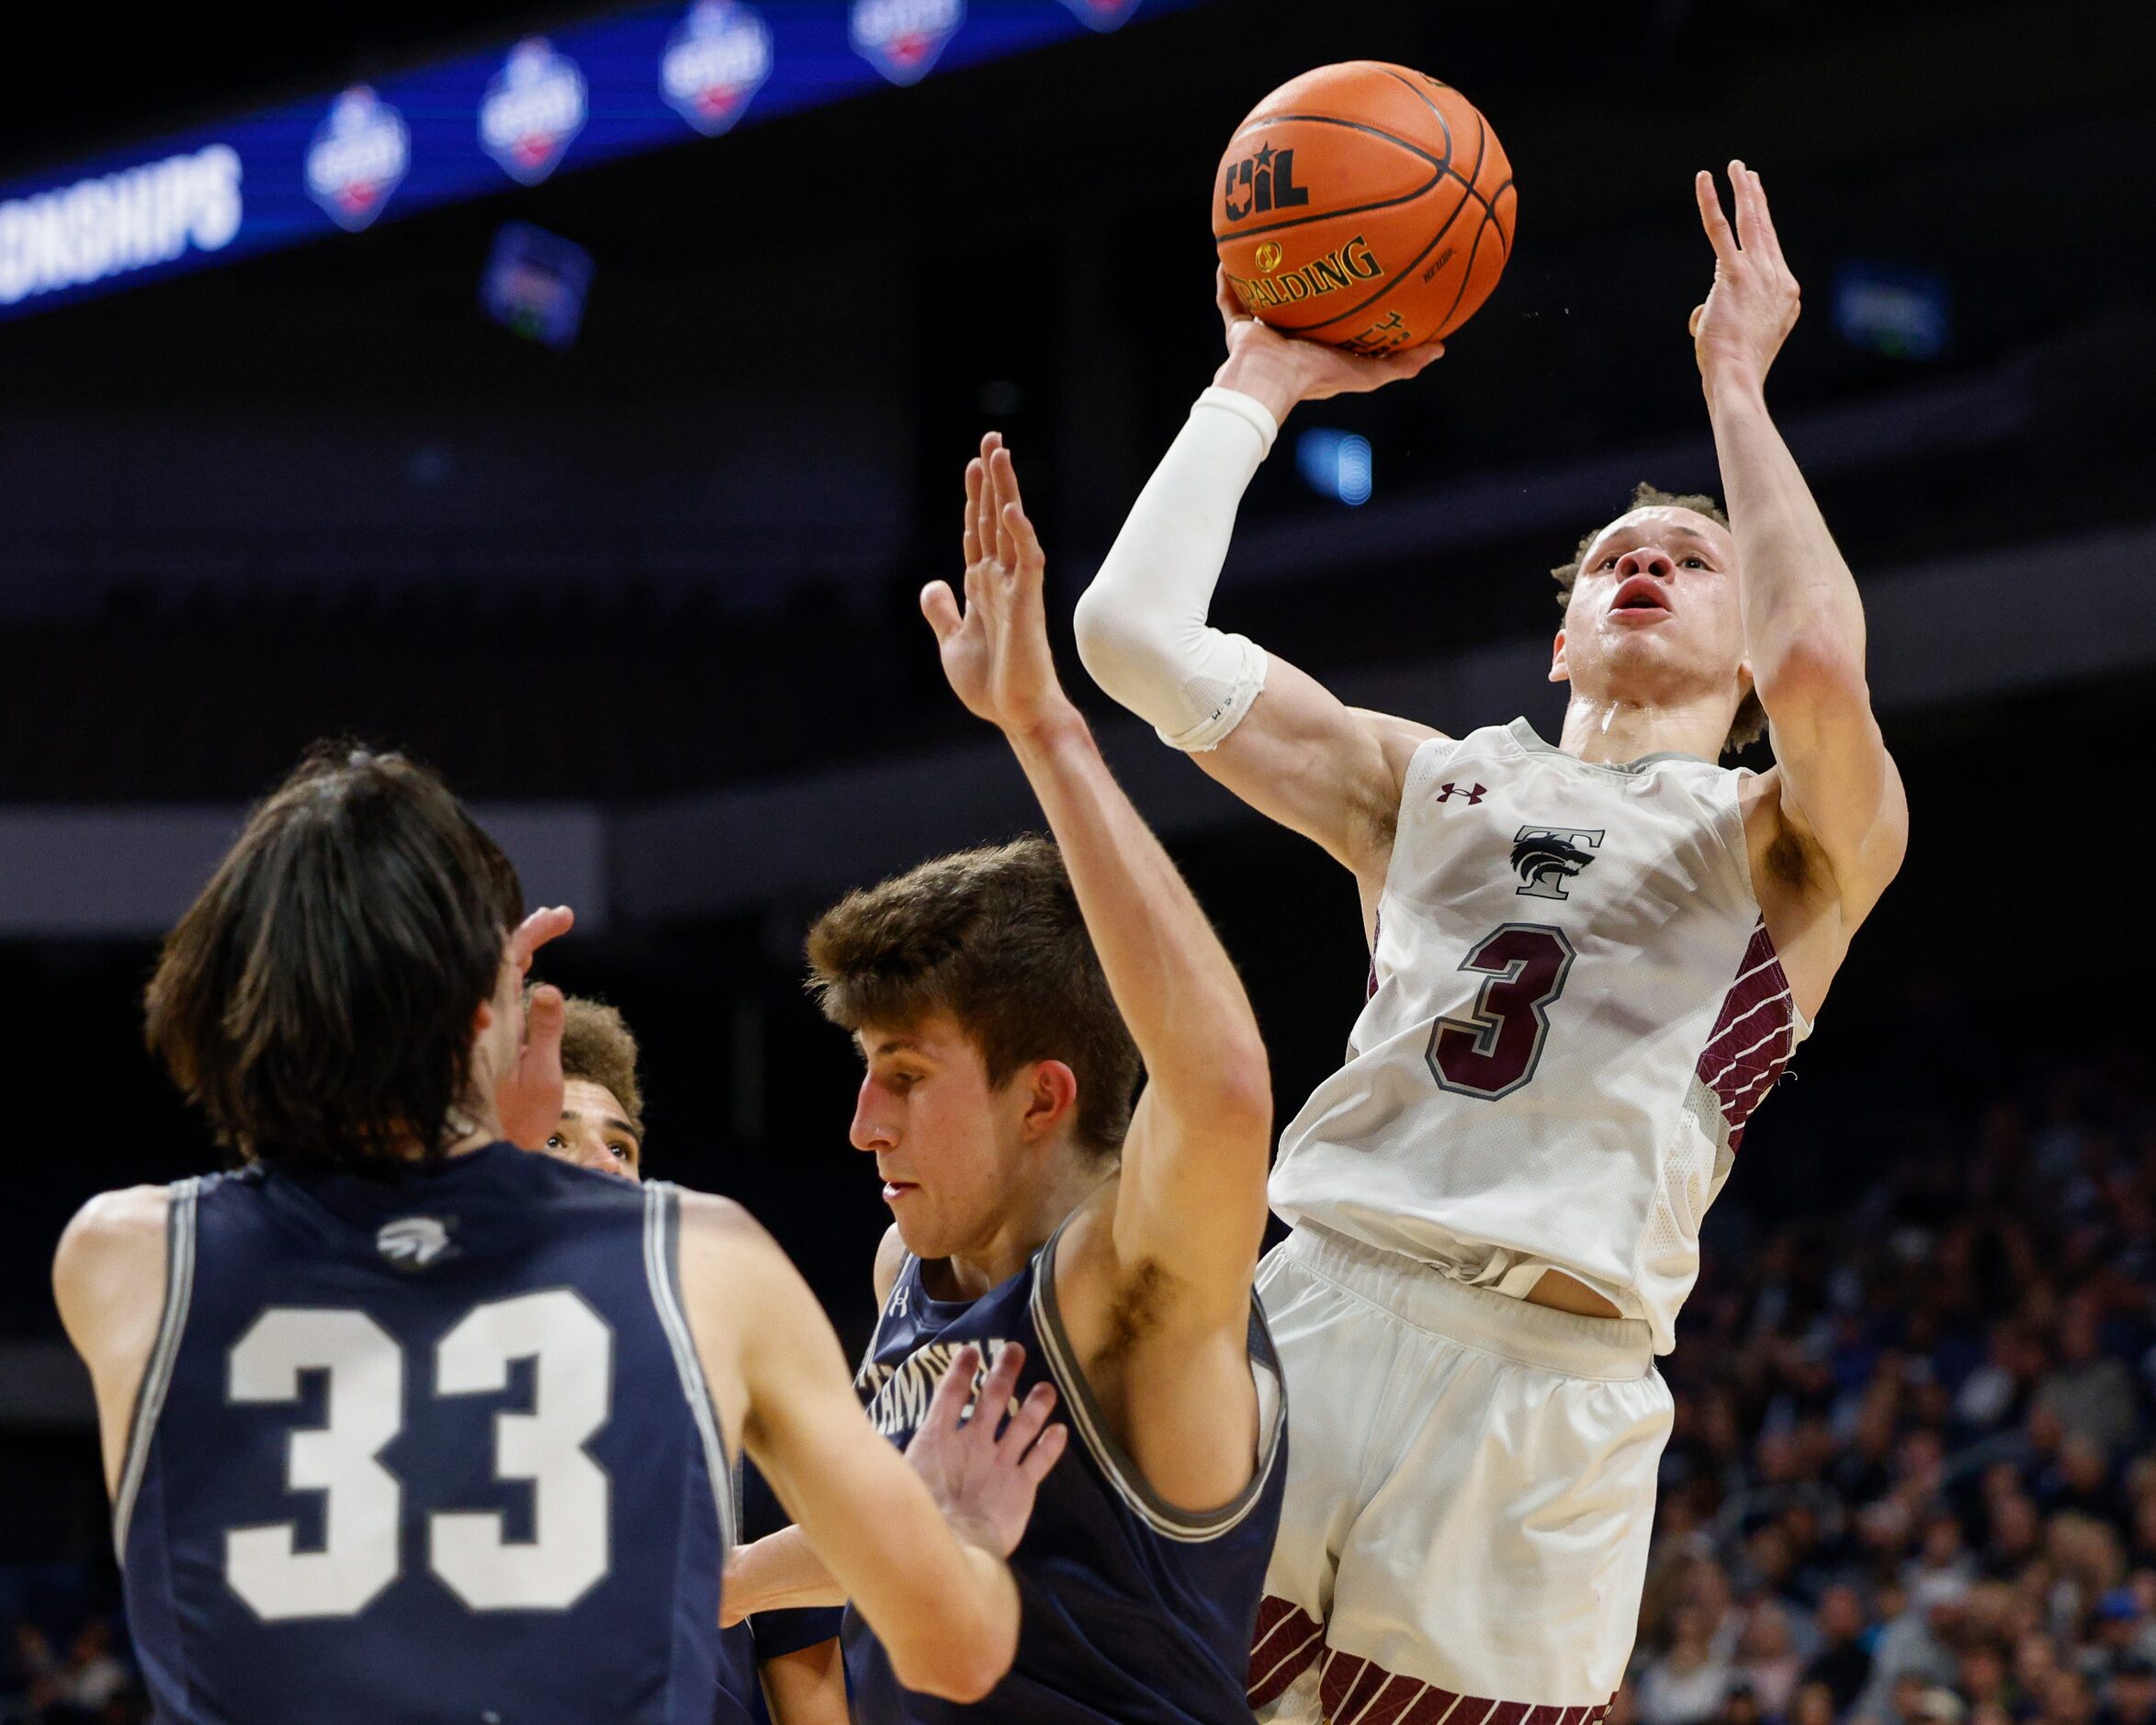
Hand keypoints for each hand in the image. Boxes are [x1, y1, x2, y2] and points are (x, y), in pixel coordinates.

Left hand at [497, 905, 572, 1150]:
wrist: (484, 1156)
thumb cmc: (516, 1121)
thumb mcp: (540, 1078)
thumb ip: (545, 1032)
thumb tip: (549, 988)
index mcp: (497, 1019)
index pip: (509, 957)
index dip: (535, 930)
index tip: (565, 916)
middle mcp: (486, 1016)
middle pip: (500, 958)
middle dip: (531, 931)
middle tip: (562, 916)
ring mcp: (485, 1025)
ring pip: (495, 973)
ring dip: (521, 947)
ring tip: (547, 927)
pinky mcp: (488, 1037)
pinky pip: (494, 990)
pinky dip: (513, 968)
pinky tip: (526, 965)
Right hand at [903, 1342, 1065, 1558]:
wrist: (951, 1549)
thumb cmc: (916, 1518)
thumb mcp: (896, 1481)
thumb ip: (890, 1461)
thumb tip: (866, 1450)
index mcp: (938, 1438)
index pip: (950, 1393)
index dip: (961, 1370)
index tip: (971, 1351)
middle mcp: (973, 1443)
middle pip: (994, 1398)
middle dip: (1005, 1372)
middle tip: (1015, 1350)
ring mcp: (1000, 1462)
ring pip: (1025, 1424)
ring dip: (1037, 1404)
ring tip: (1047, 1389)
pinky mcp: (1022, 1485)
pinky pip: (1041, 1459)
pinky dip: (1052, 1444)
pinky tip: (1061, 1431)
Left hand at [921, 436, 1077, 739]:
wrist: (1016, 714)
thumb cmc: (991, 684)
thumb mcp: (951, 643)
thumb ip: (942, 612)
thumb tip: (932, 585)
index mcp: (982, 586)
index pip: (977, 530)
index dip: (975, 498)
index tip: (974, 464)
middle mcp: (1000, 579)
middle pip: (995, 518)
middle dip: (993, 479)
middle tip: (992, 438)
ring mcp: (1016, 589)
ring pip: (1011, 529)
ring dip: (1006, 492)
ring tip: (1000, 454)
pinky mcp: (1028, 605)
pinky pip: (1028, 563)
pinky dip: (1021, 537)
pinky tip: (1012, 512)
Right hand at [1211, 266, 1442, 426]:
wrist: (1270, 380)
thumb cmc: (1317, 378)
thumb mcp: (1368, 372)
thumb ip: (1401, 363)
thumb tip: (1440, 349)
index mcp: (1317, 347)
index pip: (1333, 321)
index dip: (1344, 300)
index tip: (1360, 275)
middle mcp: (1290, 337)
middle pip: (1299, 303)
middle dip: (1306, 279)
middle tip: (1319, 248)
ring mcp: (1263, 330)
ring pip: (1264, 296)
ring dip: (1267, 273)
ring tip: (1274, 243)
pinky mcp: (1238, 325)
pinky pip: (1230, 297)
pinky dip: (1228, 279)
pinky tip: (1231, 253)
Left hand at [1691, 161, 1800, 398]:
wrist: (1737, 377)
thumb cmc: (1734, 366)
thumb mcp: (1739, 338)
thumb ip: (1722, 317)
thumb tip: (1701, 315)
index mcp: (1786, 293)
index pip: (1771, 251)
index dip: (1762, 224)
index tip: (1755, 203)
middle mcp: (1778, 278)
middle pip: (1766, 228)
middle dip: (1756, 197)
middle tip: (1748, 174)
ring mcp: (1760, 274)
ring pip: (1750, 221)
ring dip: (1743, 190)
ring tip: (1737, 167)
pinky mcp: (1734, 275)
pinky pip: (1720, 230)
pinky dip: (1710, 202)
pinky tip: (1705, 179)